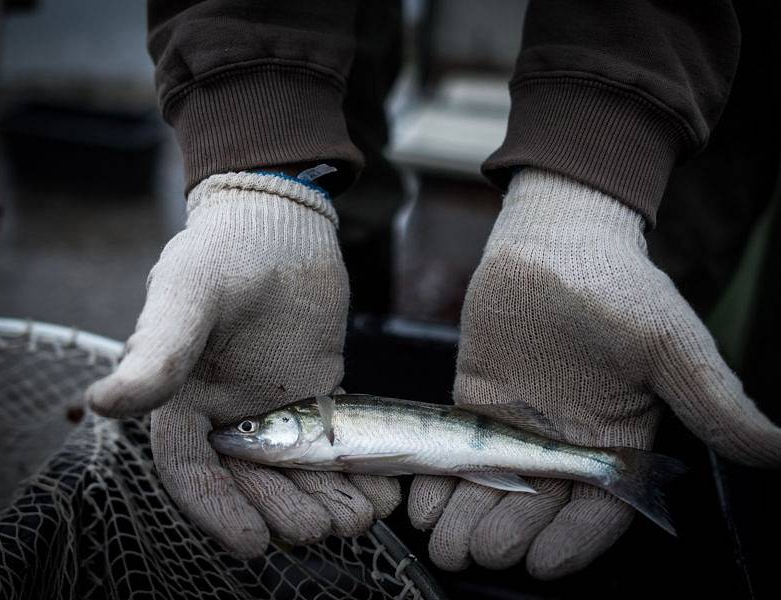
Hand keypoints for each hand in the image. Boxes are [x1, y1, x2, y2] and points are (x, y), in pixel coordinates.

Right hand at [87, 172, 399, 556]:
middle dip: (284, 508)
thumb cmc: (220, 250)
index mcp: (183, 398)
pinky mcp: (315, 390)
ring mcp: (274, 404)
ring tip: (357, 520)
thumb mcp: (186, 296)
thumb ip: (156, 352)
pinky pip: (333, 439)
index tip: (254, 542)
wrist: (278, 220)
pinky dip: (354, 467)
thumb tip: (101, 404)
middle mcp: (227, 410)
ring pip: (297, 468)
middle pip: (253, 479)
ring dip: (323, 497)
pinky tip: (381, 490)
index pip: (194, 470)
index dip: (220, 510)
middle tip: (318, 530)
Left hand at [408, 168, 780, 578]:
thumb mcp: (670, 344)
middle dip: (510, 534)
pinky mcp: (480, 401)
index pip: (599, 509)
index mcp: (617, 438)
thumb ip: (712, 401)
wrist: (556, 237)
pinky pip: (459, 451)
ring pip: (495, 487)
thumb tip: (776, 446)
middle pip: (539, 507)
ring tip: (443, 541)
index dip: (573, 541)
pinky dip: (441, 478)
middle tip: (478, 552)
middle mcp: (568, 440)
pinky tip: (421, 500)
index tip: (542, 563)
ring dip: (468, 517)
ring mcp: (520, 423)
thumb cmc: (619, 284)